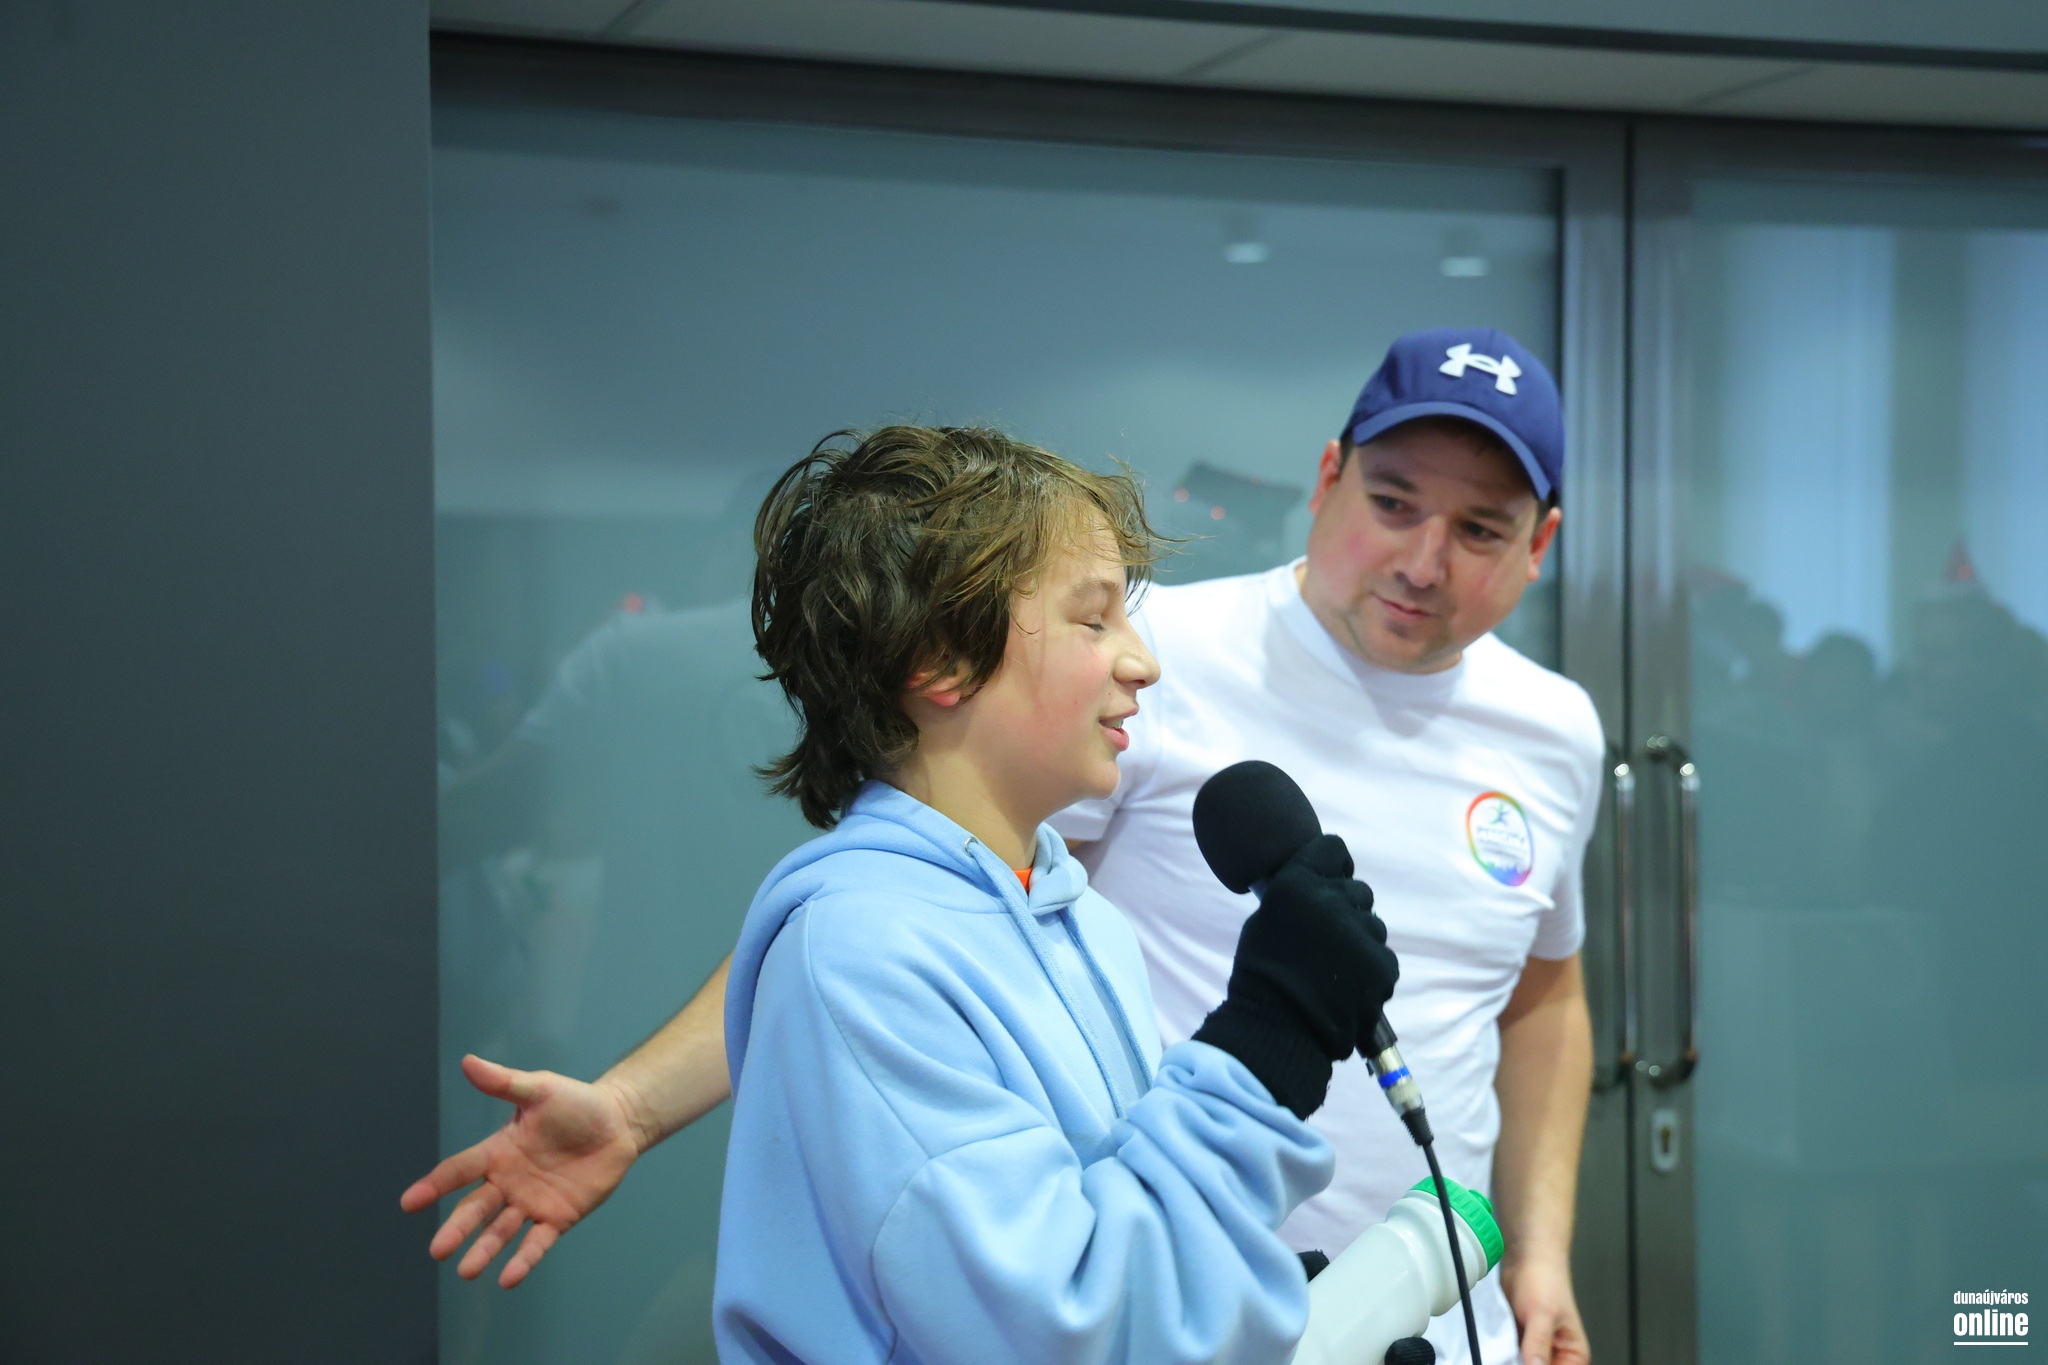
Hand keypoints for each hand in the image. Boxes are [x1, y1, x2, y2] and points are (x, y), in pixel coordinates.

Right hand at [399, 1055, 642, 1286]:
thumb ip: (505, 1083)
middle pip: (476, 1208)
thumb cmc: (576, 1103)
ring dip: (484, 1251)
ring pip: (501, 1230)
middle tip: (437, 1250)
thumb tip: (467, 1062)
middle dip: (457, 1228)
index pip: (460, 1170)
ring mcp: (532, 1202)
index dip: (434, 1184)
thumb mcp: (540, 1089)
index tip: (409, 1202)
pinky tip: (508, 1278)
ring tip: (466, 1271)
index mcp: (498, 1152)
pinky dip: (523, 1260)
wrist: (618, 1122)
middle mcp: (508, 1182)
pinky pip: (537, 1242)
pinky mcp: (558, 1217)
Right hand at [1193, 833, 1397, 1117]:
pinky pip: (1384, 962)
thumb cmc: (1262, 977)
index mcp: (1297, 884)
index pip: (1333, 849)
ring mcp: (1361, 933)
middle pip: (1359, 892)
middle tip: (1328, 943)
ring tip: (1336, 975)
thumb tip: (1319, 897)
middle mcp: (1332, 901)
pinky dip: (1371, 976)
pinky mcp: (1383, 965)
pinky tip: (1348, 991)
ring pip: (1374, 929)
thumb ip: (1297, 902)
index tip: (1332, 882)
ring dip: (1361, 947)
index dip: (1336, 866)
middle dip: (1349, 912)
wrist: (1275, 1030)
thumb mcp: (1266, 921)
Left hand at [1501, 1255, 1590, 1364]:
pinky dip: (1501, 1354)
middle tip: (1508, 1352)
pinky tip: (1495, 1345)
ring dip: (1508, 1360)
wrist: (1527, 1258)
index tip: (1521, 1361)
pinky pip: (1509, 1357)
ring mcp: (1536, 1350)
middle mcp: (1557, 1356)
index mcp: (1574, 1356)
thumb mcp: (1542, 1314)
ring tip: (1504, 1344)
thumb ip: (1538, 1344)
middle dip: (1519, 1364)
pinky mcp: (1519, 1342)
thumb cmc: (1545, 1280)